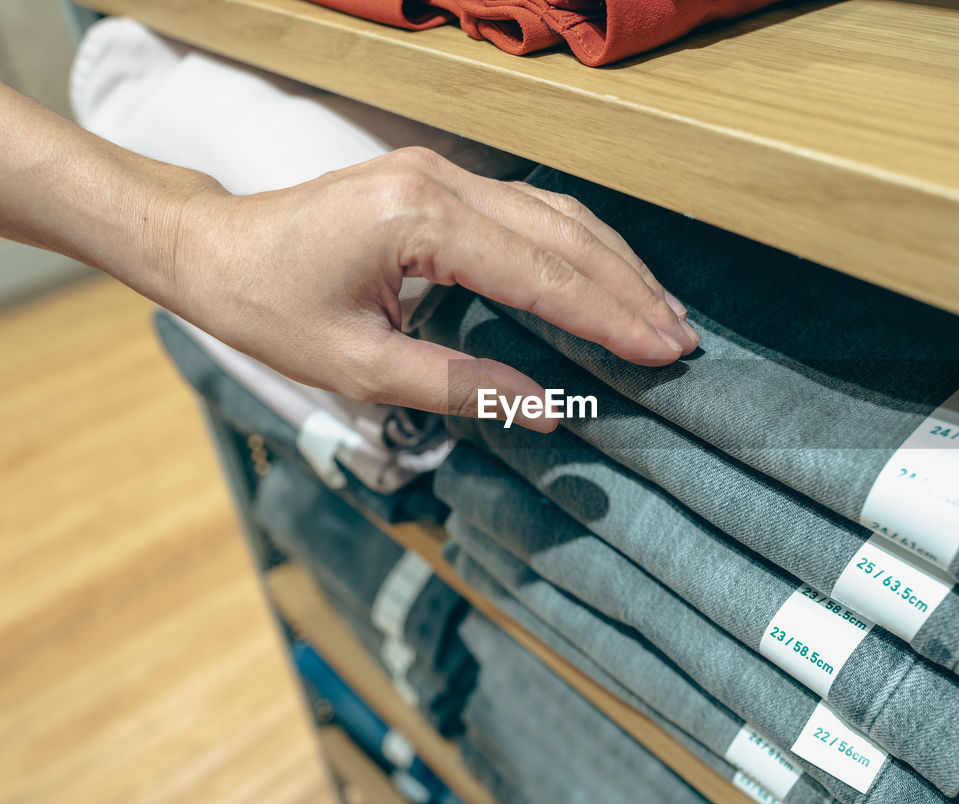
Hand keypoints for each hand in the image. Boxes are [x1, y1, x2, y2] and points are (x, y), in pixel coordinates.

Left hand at [166, 148, 697, 431]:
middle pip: (563, 235)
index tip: (662, 351)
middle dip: (628, 290)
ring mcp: (443, 172)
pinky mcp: (441, 180)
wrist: (212, 247)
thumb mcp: (361, 367)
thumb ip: (461, 385)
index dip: (609, 317)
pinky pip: (529, 209)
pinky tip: (608, 275)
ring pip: (556, 214)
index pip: (542, 273)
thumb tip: (547, 409)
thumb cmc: (271, 307)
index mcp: (419, 221)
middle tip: (680, 339)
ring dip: (613, 264)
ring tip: (661, 312)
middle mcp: (441, 181)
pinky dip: (577, 246)